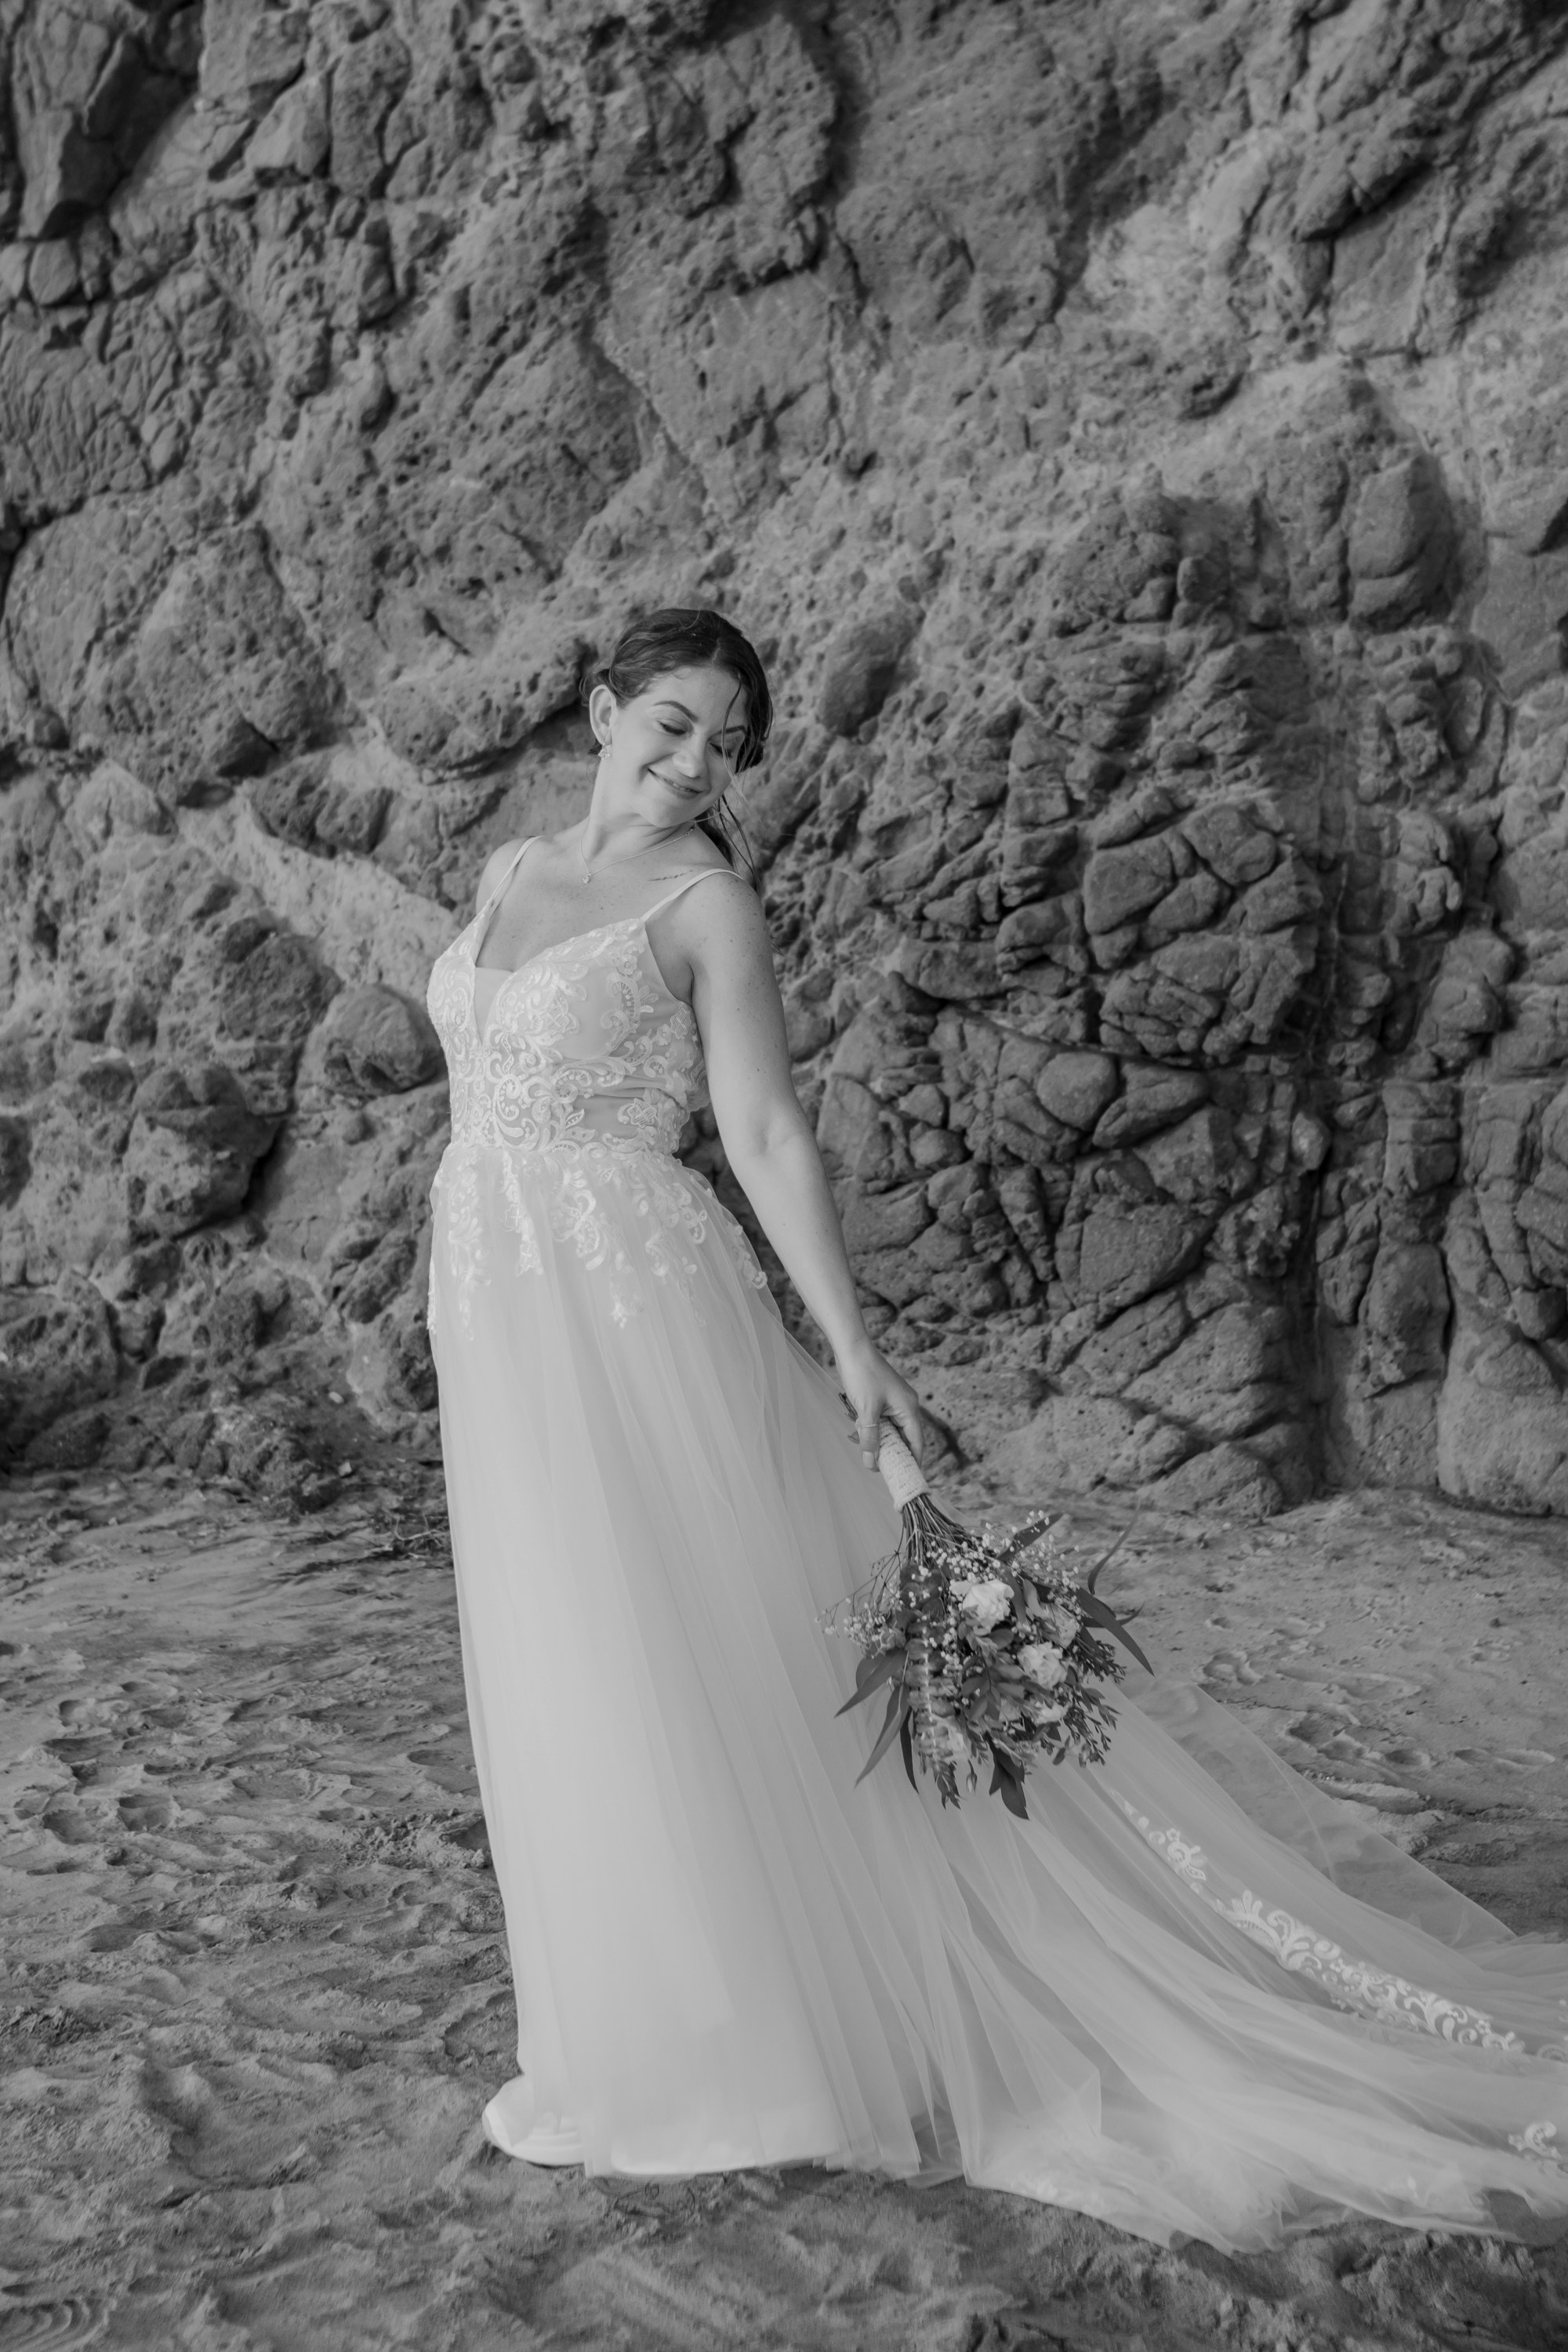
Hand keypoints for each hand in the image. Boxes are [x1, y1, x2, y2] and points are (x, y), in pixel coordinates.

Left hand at [836, 1339, 925, 1472]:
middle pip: (904, 1439)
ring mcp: (895, 1402)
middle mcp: (906, 1406)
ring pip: (890, 1430)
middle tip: (879, 1469)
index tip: (905, 1479)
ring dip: (878, 1440)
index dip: (913, 1462)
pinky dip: (872, 1428)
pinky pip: (882, 1421)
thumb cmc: (863, 1375)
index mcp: (909, 1409)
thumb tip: (871, 1464)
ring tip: (864, 1447)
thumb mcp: (866, 1411)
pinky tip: (858, 1430)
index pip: (917, 1443)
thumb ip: (870, 1439)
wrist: (852, 1348)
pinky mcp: (883, 1398)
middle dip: (891, 1453)